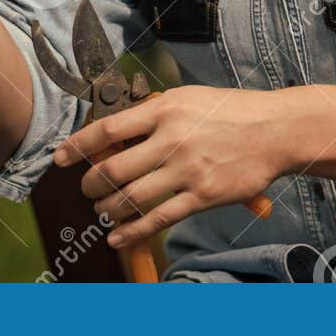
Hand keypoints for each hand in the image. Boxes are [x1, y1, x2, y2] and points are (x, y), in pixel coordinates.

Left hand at [52, 85, 289, 249]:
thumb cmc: (231, 111)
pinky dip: (132, 232)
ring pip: (131, 197)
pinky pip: (158, 219)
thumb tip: (119, 132)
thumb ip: (156, 113)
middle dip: (91, 184)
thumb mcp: (189, 99)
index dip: (78, 145)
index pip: (108, 129)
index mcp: (165, 111)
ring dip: (108, 209)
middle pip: (113, 168)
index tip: (60, 157)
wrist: (274, 130)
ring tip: (103, 211)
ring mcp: (187, 170)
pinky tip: (118, 237)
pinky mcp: (202, 196)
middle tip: (88, 189)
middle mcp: (172, 139)